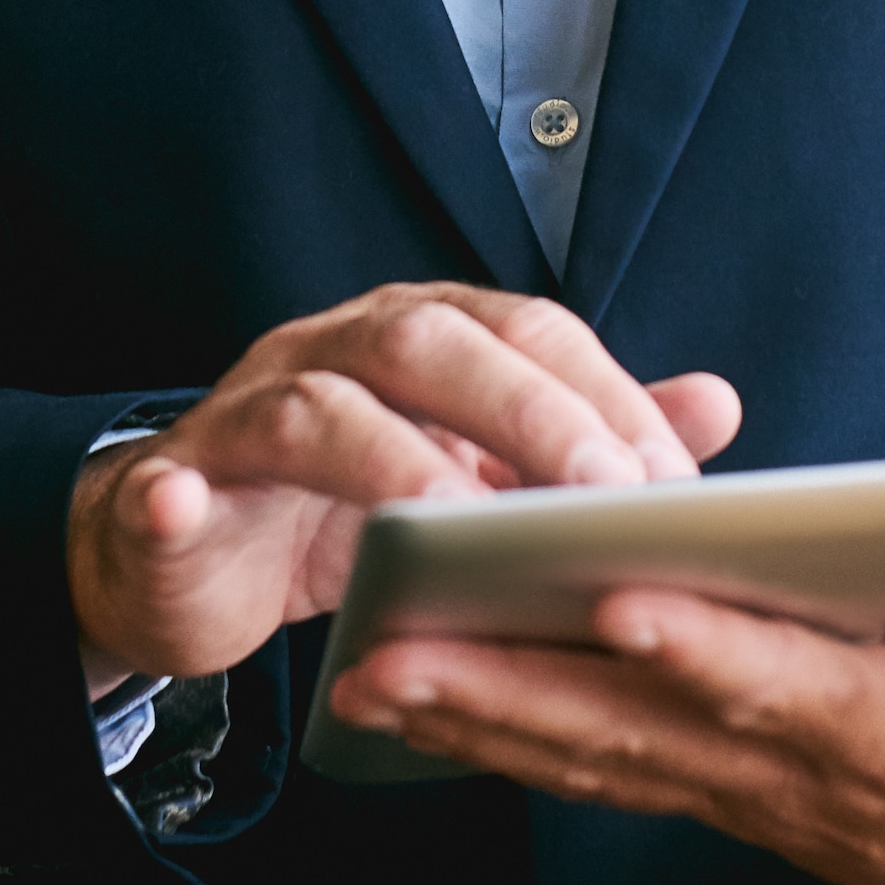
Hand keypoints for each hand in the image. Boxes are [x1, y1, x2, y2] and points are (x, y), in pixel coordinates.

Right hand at [67, 283, 741, 690]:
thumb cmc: (344, 510)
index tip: (670, 482)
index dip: (600, 394)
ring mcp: (244, 414)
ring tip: (458, 530)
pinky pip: (168, 482)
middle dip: (523, 412)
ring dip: (392, 465)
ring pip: (315, 408)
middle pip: (428, 343)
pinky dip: (176, 494)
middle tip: (599, 494)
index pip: (524, 330)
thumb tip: (717, 405)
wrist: (192, 554)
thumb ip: (585, 438)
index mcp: (418, 337)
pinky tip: (188, 506)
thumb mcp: (477, 474)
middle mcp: (332, 350)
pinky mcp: (170, 489)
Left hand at [323, 574, 884, 884]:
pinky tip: (427, 715)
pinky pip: (604, 772)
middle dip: (514, 694)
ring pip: (599, 755)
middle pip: (641, 729)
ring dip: (481, 723)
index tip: (618, 603)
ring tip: (367, 676)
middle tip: (394, 654)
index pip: (782, 686)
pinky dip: (513, 746)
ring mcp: (756, 795)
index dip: (704, 653)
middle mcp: (802, 771)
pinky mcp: (733, 799)